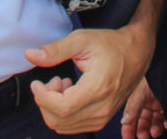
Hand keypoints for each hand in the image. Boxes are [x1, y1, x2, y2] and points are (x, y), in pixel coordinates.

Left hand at [25, 23, 153, 133]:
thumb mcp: (81, 39)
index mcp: (97, 88)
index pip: (61, 108)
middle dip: (46, 101)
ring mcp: (102, 117)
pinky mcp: (101, 120)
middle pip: (58, 120)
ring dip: (54, 107)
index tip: (37, 82)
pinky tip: (69, 92)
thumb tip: (30, 55)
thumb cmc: (111, 44)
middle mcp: (101, 108)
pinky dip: (63, 113)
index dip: (42, 97)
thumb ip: (55, 50)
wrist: (136, 53)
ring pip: (63, 126)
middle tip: (53, 79)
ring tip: (62, 84)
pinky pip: (72, 126)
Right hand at [121, 76, 166, 138]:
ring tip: (155, 132)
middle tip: (143, 137)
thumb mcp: (141, 89)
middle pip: (143, 121)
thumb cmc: (155, 71)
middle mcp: (148, 101)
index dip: (128, 128)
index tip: (128, 138)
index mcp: (138, 97)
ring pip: (156, 122)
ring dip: (155, 129)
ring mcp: (160, 103)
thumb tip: (124, 121)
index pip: (131, 116)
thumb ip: (134, 107)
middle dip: (142, 131)